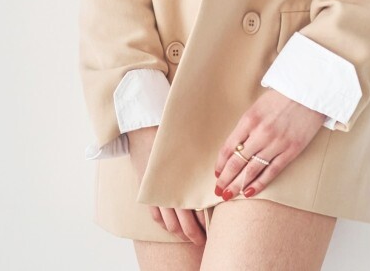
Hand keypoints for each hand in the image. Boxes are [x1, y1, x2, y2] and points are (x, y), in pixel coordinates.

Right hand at [126, 126, 206, 244]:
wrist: (149, 129)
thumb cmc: (175, 137)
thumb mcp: (195, 150)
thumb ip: (205, 167)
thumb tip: (221, 181)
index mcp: (187, 182)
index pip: (199, 211)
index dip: (206, 224)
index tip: (212, 231)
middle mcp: (173, 191)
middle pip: (185, 223)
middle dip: (195, 235)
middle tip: (202, 240)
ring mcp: (159, 194)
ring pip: (170, 224)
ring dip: (180, 233)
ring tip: (189, 237)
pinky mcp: (148, 192)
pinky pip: (155, 215)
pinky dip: (164, 224)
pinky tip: (171, 226)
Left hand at [213, 88, 326, 201]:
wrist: (310, 92)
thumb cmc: (282, 96)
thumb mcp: (257, 106)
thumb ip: (246, 126)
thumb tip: (235, 147)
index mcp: (249, 120)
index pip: (229, 147)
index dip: (220, 163)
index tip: (217, 173)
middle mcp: (260, 133)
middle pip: (237, 162)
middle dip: (225, 178)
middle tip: (218, 190)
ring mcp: (276, 143)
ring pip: (252, 170)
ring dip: (238, 185)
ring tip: (229, 195)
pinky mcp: (291, 150)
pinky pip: (272, 171)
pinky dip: (259, 183)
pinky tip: (249, 192)